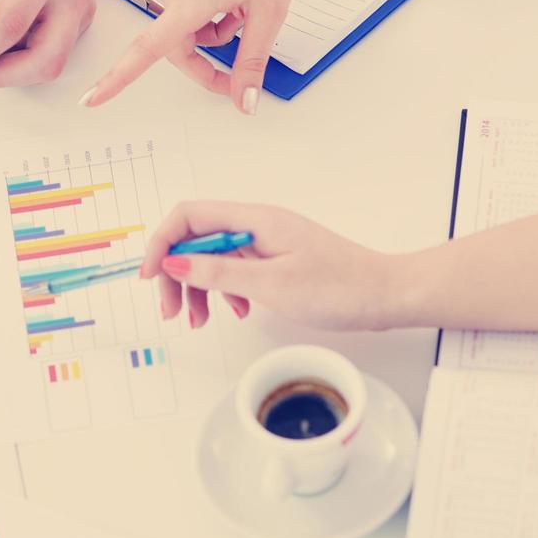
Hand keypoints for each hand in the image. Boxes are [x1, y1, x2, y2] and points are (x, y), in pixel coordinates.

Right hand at [84, 0, 365, 113]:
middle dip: (204, 56)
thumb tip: (243, 103)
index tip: (91, 99)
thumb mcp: (270, 14)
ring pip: (183, 17)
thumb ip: (252, 63)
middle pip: (176, 41)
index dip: (118, 79)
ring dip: (210, 24)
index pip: (148, 50)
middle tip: (237, 67)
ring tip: (244, 4)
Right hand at [140, 201, 399, 330]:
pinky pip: (234, 270)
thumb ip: (219, 273)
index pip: (189, 217)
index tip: (150, 276)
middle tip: (171, 310)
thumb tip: (174, 263)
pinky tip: (234, 312)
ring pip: (212, 258)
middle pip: (195, 240)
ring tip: (199, 321)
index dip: (162, 243)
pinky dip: (224, 292)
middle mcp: (256, 225)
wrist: (387, 295)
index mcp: (254, 220)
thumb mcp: (271, 285)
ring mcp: (265, 243)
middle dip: (176, 274)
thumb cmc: (341, 287)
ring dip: (198, 289)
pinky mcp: (275, 260)